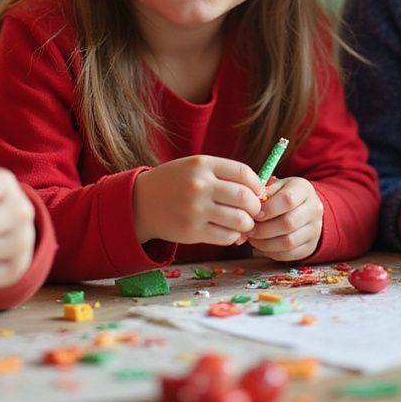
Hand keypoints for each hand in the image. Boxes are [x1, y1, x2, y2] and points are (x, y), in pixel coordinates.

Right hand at [133, 156, 263, 245]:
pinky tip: (230, 232)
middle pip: (245, 198)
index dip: (257, 184)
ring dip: (248, 224)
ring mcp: (195, 209)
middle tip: (255, 210)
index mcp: (202, 164)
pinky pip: (226, 237)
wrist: (141, 202)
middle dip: (256, 207)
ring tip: (244, 223)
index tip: (258, 192)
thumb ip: (224, 174)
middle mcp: (199, 185)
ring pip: (239, 220)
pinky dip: (234, 236)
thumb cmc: (175, 182)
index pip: (243, 173)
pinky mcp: (192, 231)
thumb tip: (259, 191)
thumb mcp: (196, 167)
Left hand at [247, 176, 322, 260]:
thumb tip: (250, 209)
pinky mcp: (310, 246)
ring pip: (288, 242)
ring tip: (254, 239)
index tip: (255, 214)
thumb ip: (264, 193)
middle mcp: (314, 209)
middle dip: (263, 229)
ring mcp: (315, 230)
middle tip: (250, 230)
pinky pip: (290, 254)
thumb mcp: (277, 186)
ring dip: (265, 243)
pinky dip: (272, 253)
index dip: (268, 209)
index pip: (288, 199)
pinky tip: (263, 246)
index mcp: (304, 190)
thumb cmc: (285, 195)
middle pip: (288, 223)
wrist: (305, 208)